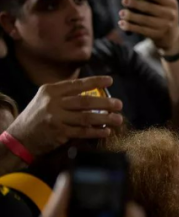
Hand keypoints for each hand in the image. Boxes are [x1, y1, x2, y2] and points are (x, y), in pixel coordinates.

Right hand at [7, 77, 122, 156]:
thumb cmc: (38, 116)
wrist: (21, 136)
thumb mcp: (46, 99)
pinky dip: (96, 131)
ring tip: (118, 119)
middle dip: (105, 103)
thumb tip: (93, 93)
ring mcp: (56, 118)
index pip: (76, 84)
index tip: (110, 80)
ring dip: (105, 119)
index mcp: (51, 91)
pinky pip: (82, 132)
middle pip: (84, 102)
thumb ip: (65, 95)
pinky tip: (106, 131)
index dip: (95, 81)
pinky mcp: (59, 133)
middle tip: (119, 104)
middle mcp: (53, 103)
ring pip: (86, 117)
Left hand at [119, 0, 178, 52]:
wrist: (172, 36)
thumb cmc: (166, 15)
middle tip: (124, 1)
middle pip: (151, 8)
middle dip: (136, 4)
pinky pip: (143, 31)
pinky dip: (131, 27)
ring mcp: (165, 26)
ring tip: (121, 13)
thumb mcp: (168, 4)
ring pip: (145, 20)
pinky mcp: (158, 35)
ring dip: (132, 17)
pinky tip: (122, 24)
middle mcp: (170, 15)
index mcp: (172, 3)